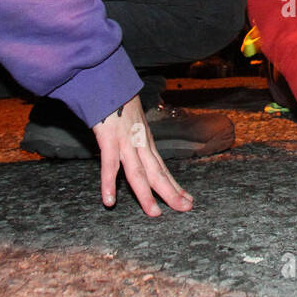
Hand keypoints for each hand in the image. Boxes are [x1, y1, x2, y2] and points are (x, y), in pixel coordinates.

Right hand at [93, 95, 192, 216]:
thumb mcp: (134, 124)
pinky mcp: (109, 138)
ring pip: (138, 173)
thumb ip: (136, 140)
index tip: (188, 200)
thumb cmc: (119, 104)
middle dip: (171, 193)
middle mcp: (141, 143)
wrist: (109, 82)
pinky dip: (109, 183)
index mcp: (146, 142)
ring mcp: (126, 141)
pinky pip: (109, 164)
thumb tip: (139, 154)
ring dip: (146, 195)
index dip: (175, 186)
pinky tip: (110, 200)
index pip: (163, 169)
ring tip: (154, 214)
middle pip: (157, 173)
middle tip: (185, 209)